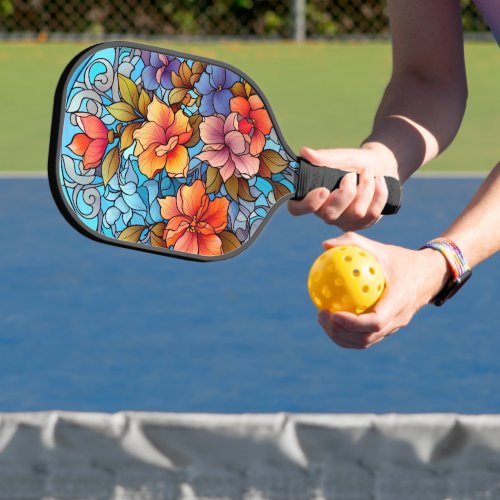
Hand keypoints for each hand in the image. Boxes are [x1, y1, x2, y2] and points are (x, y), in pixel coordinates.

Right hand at [288, 145, 397, 230]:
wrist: (379, 167)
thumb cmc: (354, 162)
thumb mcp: (341, 156)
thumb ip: (323, 157)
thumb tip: (304, 152)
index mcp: (311, 196)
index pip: (297, 209)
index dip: (308, 204)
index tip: (323, 190)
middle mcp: (324, 212)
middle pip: (330, 215)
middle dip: (346, 193)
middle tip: (351, 174)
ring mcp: (343, 221)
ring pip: (356, 213)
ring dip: (366, 188)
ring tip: (368, 172)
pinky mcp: (361, 224)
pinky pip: (372, 214)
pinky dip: (379, 193)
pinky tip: (379, 181)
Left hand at [317, 232, 450, 348]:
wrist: (429, 275)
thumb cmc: (401, 259)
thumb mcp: (380, 248)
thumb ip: (353, 243)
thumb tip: (324, 245)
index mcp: (399, 301)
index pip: (375, 322)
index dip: (352, 323)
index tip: (332, 313)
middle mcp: (398, 319)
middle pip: (366, 338)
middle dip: (340, 332)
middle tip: (321, 314)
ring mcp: (394, 327)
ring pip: (365, 342)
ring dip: (341, 336)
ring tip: (322, 319)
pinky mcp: (389, 329)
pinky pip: (366, 337)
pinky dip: (347, 334)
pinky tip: (332, 319)